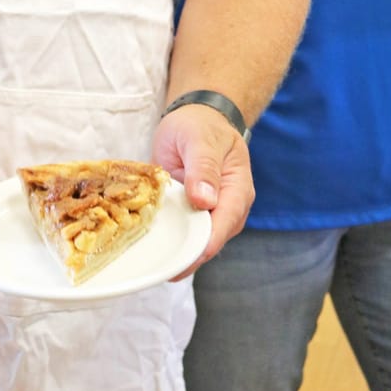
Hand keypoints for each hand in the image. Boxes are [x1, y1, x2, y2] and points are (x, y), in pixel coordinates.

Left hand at [152, 104, 253, 277]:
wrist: (195, 118)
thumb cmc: (200, 125)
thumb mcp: (199, 138)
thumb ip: (203, 166)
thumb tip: (206, 201)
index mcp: (238, 188)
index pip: (225, 223)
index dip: (205, 245)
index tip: (182, 262)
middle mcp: (228, 206)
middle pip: (213, 240)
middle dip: (189, 257)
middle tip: (161, 271)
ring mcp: (211, 213)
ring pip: (198, 242)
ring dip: (179, 253)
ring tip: (153, 267)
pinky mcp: (194, 214)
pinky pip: (185, 233)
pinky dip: (172, 241)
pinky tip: (152, 251)